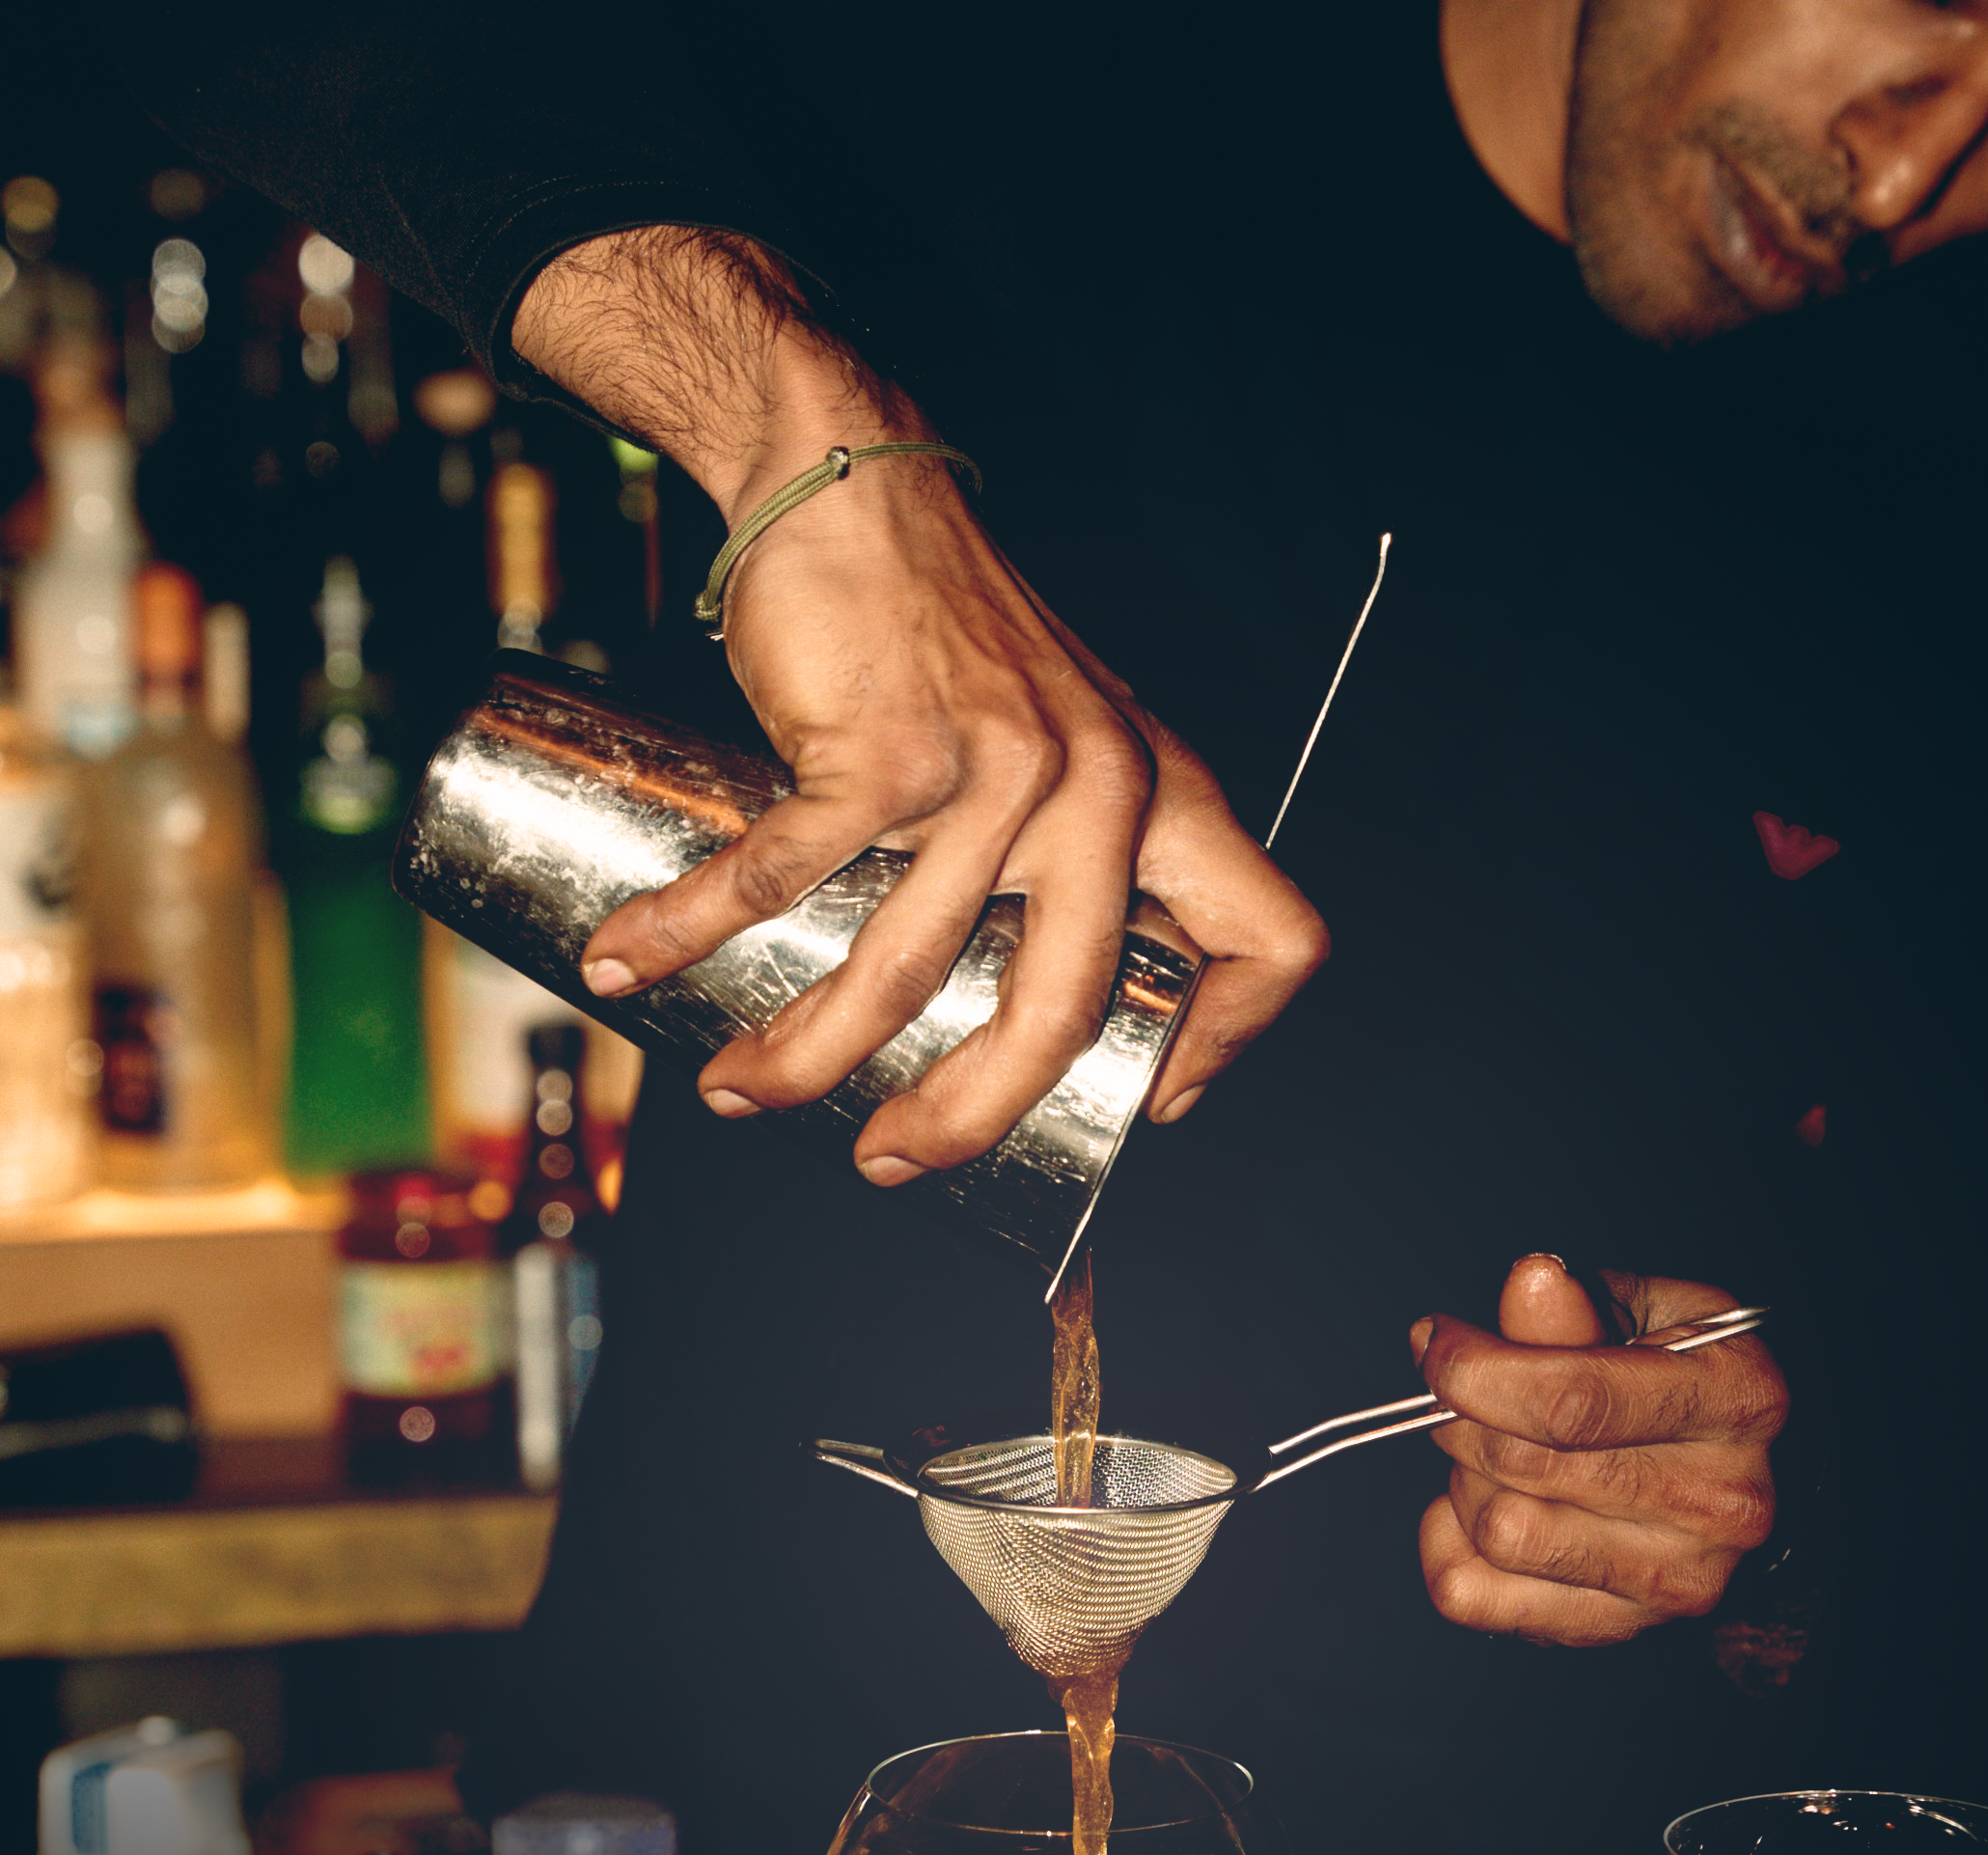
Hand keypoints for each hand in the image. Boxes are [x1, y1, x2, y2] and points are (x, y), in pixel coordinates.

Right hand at [513, 231, 1327, 1179]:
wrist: (853, 481)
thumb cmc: (946, 635)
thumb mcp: (1066, 740)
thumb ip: (1072, 857)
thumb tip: (1019, 1024)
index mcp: (1163, 799)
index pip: (1273, 943)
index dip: (1227, 1047)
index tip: (1145, 1105)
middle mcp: (1103, 790)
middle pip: (1060, 1018)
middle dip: (966, 1119)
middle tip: (896, 1162)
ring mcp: (998, 770)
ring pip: (904, 971)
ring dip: (805, 1056)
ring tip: (743, 1091)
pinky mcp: (887, 747)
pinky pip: (782, 879)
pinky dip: (691, 932)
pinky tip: (635, 965)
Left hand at [1415, 1254, 1785, 1645]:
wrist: (1732, 1485)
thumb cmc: (1680, 1383)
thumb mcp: (1652, 1315)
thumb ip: (1582, 1307)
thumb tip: (1530, 1282)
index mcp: (1739, 1402)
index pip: (1572, 1402)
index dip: (1476, 1370)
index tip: (1435, 1342)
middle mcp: (1722, 1502)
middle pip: (1525, 1467)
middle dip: (1465, 1419)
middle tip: (1465, 1396)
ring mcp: (1675, 1580)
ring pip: (1500, 1532)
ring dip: (1465, 1483)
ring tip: (1491, 1455)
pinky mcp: (1618, 1629)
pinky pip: (1472, 1596)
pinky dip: (1447, 1547)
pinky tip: (1475, 1512)